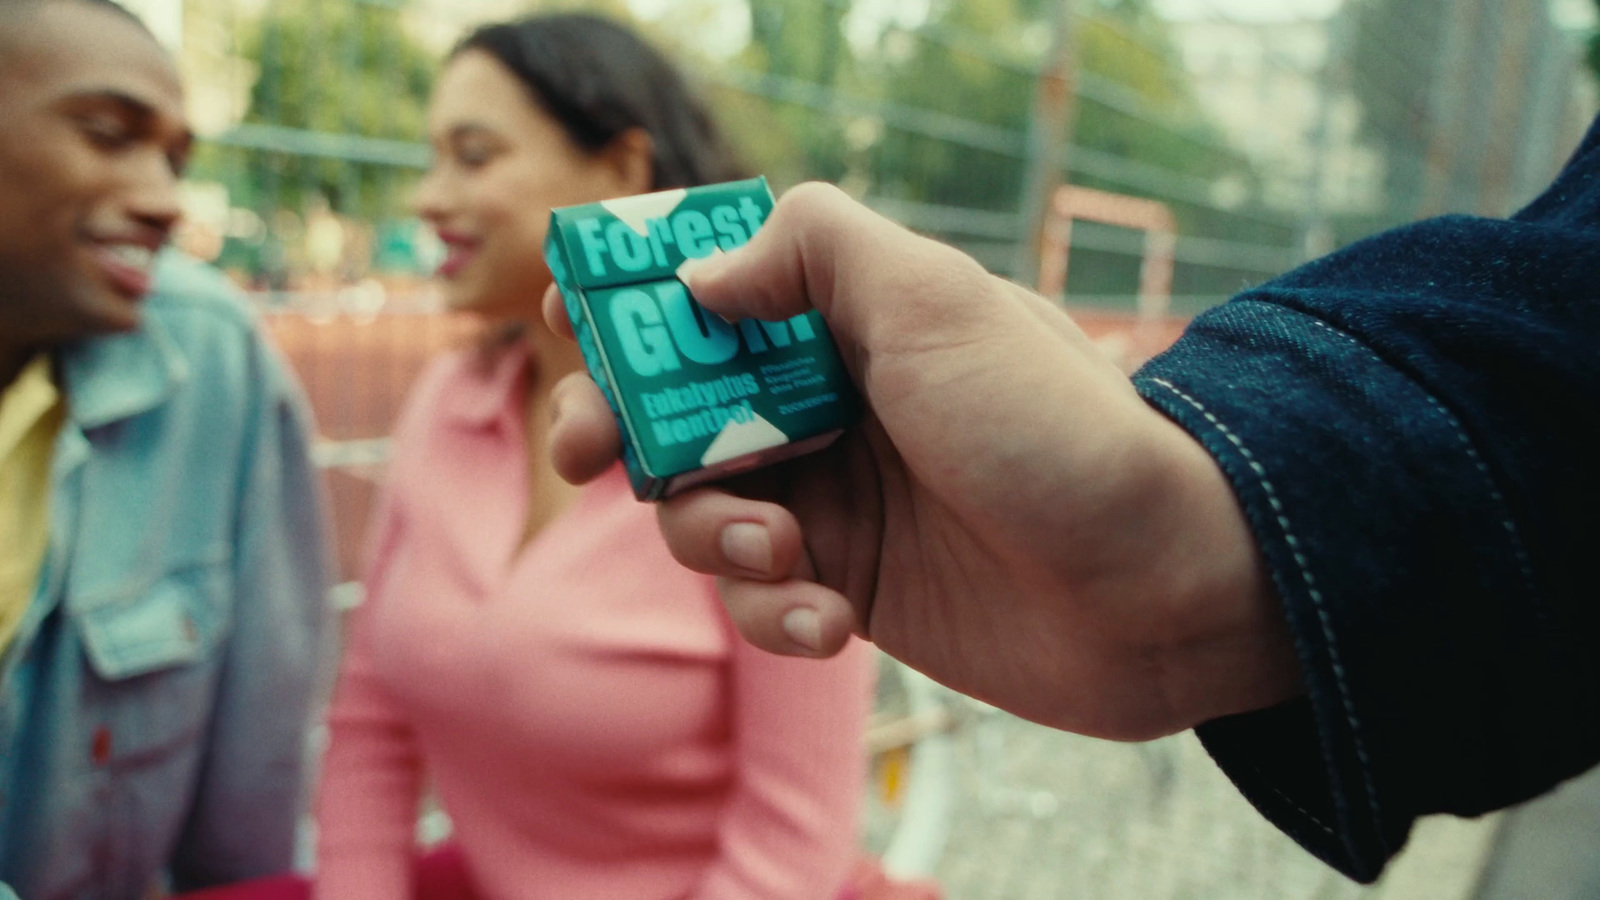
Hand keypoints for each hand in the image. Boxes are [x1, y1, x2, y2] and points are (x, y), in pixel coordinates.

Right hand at [545, 183, 1300, 738]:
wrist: (1161, 589)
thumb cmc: (1054, 429)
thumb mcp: (935, 299)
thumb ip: (812, 252)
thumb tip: (700, 279)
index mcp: (850, 318)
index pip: (717, 290)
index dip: (638, 298)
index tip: (574, 314)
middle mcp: (833, 404)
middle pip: (679, 404)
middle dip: (621, 424)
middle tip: (587, 451)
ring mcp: (838, 501)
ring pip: (700, 509)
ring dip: (710, 530)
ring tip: (780, 549)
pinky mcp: (848, 589)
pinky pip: (758, 599)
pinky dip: (771, 612)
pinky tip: (831, 623)